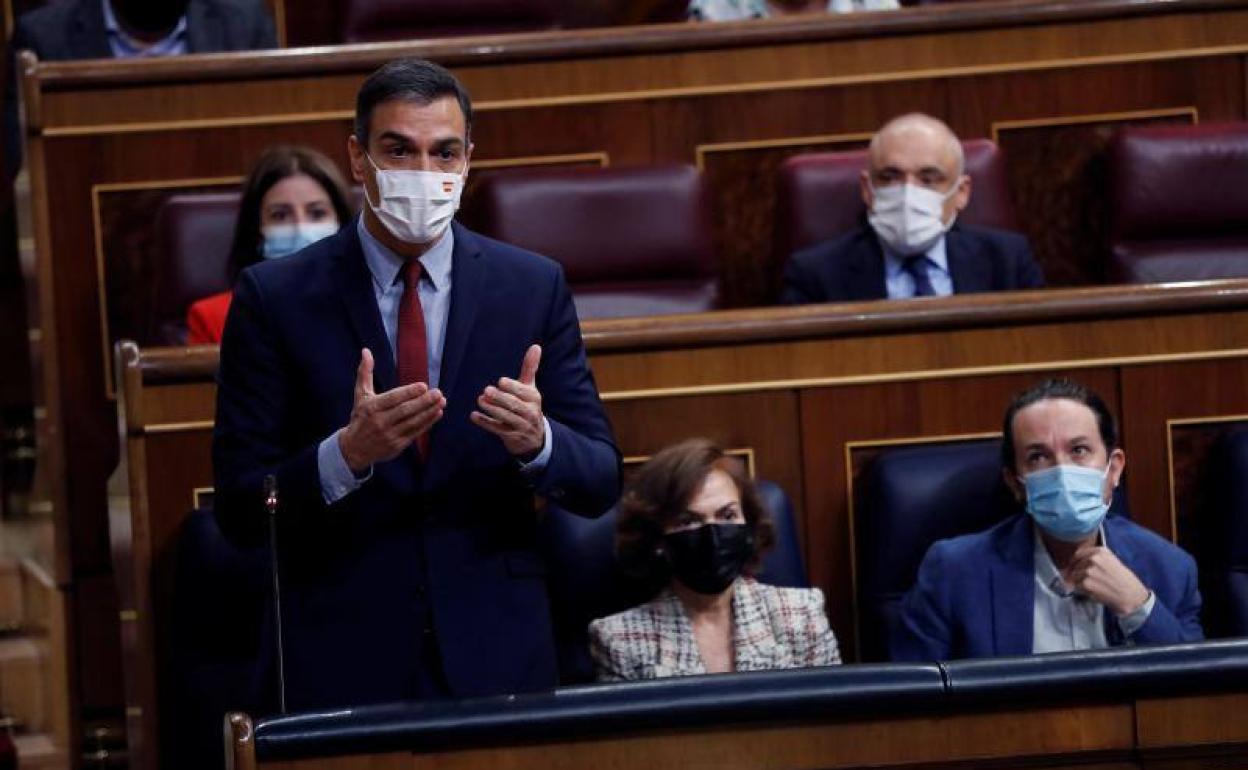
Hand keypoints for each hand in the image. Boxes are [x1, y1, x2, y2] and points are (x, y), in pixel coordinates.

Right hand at [339, 348, 444, 472]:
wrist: (354, 449)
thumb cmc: (360, 417)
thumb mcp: (360, 395)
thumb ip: (365, 373)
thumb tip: (366, 351)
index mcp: (371, 407)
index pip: (393, 399)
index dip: (408, 392)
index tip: (423, 386)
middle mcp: (380, 421)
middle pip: (405, 410)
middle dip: (423, 402)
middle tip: (438, 392)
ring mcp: (389, 435)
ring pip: (413, 422)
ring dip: (429, 412)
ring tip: (442, 401)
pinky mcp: (397, 445)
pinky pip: (415, 432)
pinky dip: (428, 423)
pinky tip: (437, 413)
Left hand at [470, 344, 544, 459]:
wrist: (535, 438)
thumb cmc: (529, 406)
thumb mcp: (530, 387)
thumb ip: (530, 368)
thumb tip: (536, 346)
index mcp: (534, 398)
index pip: (523, 392)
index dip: (512, 387)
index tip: (501, 381)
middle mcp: (530, 412)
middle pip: (514, 405)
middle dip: (501, 398)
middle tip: (486, 391)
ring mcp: (521, 426)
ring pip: (506, 417)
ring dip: (492, 409)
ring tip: (480, 400)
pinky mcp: (512, 437)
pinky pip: (498, 429)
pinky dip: (485, 423)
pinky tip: (474, 416)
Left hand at [1068, 545, 1150, 615]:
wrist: (1131, 596)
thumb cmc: (1124, 581)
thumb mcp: (1112, 561)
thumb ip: (1095, 558)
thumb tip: (1076, 561)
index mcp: (1100, 551)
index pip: (1078, 554)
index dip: (1076, 562)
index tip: (1076, 567)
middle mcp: (1093, 558)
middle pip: (1074, 565)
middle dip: (1076, 572)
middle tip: (1087, 581)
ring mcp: (1088, 570)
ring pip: (1073, 575)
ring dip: (1079, 582)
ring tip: (1093, 587)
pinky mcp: (1085, 583)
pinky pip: (1076, 586)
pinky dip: (1081, 590)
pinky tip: (1093, 592)